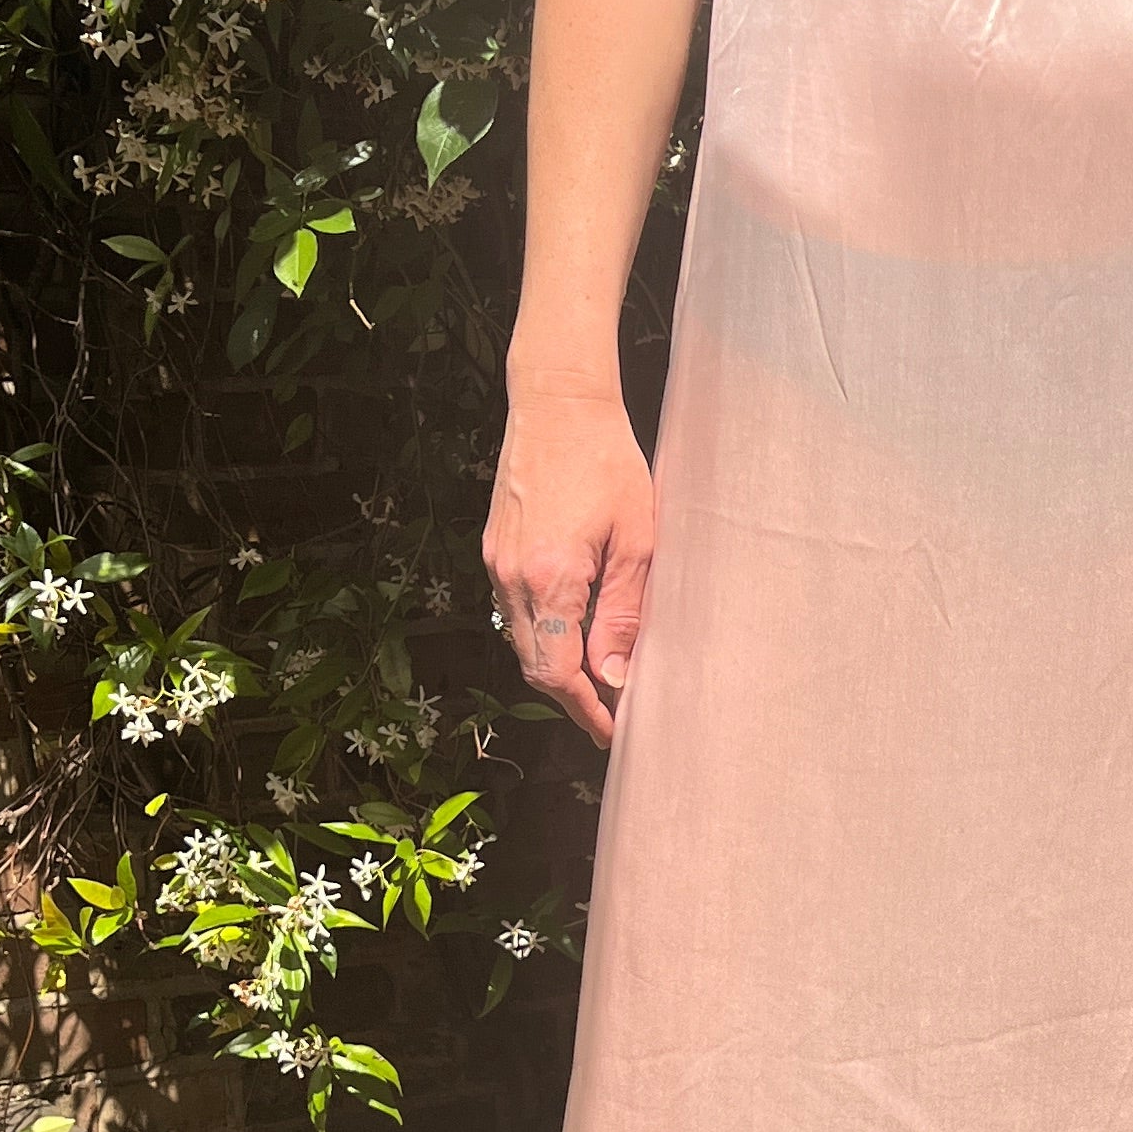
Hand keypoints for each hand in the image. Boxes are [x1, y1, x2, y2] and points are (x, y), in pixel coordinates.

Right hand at [486, 382, 654, 747]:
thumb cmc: (607, 459)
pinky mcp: (494, 549)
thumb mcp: (638, 537)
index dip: (584, 709)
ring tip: (598, 676)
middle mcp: (512, 576)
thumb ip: (624, 610)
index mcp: (550, 577)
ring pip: (522, 639)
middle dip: (571, 696)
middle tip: (611, 712)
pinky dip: (542, 632)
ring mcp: (496, 562)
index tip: (612, 730)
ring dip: (556, 665)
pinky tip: (574, 630)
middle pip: (534, 665)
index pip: (556, 673)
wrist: (557, 401)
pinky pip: (515, 610)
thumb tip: (617, 674)